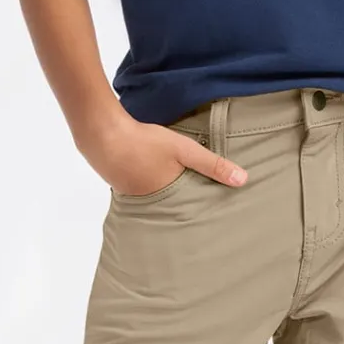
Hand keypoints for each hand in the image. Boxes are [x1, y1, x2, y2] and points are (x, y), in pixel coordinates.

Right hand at [92, 117, 248, 197]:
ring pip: (154, 196)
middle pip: (172, 206)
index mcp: (168, 198)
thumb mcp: (184, 149)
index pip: (190, 209)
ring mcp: (130, 195)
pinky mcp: (118, 183)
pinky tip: (149, 172)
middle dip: (183, 203)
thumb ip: (213, 165)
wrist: (100, 132)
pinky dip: (146, 182)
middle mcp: (149, 203)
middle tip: (197, 203)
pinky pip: (139, 188)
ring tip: (175, 187)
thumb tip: (243, 180)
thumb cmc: (145, 142)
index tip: (214, 212)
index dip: (200, 207)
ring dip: (163, 192)